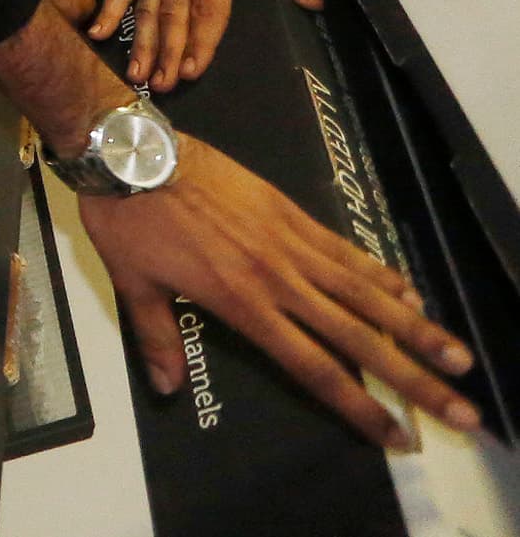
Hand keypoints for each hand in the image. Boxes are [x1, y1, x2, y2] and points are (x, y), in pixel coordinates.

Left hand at [81, 135, 475, 451]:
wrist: (132, 152)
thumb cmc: (127, 219)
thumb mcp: (132, 284)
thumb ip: (156, 338)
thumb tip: (166, 388)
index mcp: (242, 304)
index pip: (313, 368)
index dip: (358, 406)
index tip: (396, 434)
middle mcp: (278, 280)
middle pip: (359, 339)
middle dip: (413, 379)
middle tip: (460, 410)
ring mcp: (289, 243)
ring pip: (365, 294)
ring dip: (415, 328)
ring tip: (458, 357)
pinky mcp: (289, 211)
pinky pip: (344, 250)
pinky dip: (379, 273)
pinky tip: (409, 294)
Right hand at [93, 0, 316, 90]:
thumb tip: (312, 1)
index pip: (208, 7)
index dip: (201, 41)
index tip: (191, 70)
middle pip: (173, 14)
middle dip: (168, 52)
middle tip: (162, 86)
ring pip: (146, 5)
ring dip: (142, 40)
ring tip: (138, 73)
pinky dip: (110, 7)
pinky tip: (98, 31)